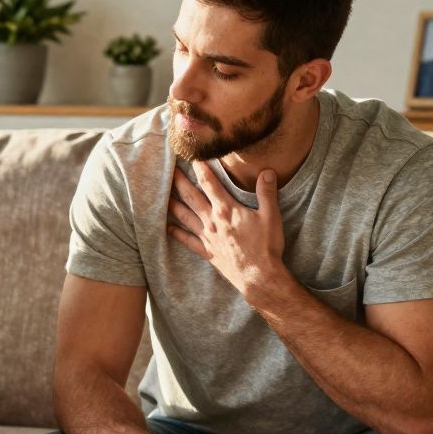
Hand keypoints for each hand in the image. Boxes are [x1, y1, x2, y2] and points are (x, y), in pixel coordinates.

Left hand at [168, 165, 286, 301]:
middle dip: (179, 182)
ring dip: (172, 204)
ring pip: (185, 216)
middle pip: (191, 197)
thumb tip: (267, 171)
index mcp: (226, 209)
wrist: (258, 277)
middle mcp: (212, 221)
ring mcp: (207, 237)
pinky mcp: (207, 251)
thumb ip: (266, 192)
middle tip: (167, 170)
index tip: (192, 156)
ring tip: (161, 195)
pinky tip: (168, 228)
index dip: (200, 168)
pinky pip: (187, 240)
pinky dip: (177, 233)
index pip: (210, 183)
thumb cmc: (266, 247)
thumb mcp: (271, 216)